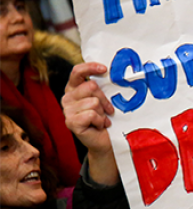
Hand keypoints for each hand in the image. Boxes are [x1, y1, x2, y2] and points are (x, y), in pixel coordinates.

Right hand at [63, 62, 118, 184]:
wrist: (105, 140)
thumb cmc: (106, 117)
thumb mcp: (104, 98)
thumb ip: (102, 86)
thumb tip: (110, 72)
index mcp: (74, 88)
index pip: (77, 71)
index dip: (90, 68)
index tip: (105, 69)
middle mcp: (67, 97)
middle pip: (91, 86)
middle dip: (104, 99)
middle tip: (107, 110)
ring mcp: (67, 111)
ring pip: (93, 102)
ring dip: (102, 112)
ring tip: (101, 119)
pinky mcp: (70, 122)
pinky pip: (91, 114)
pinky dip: (99, 120)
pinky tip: (98, 125)